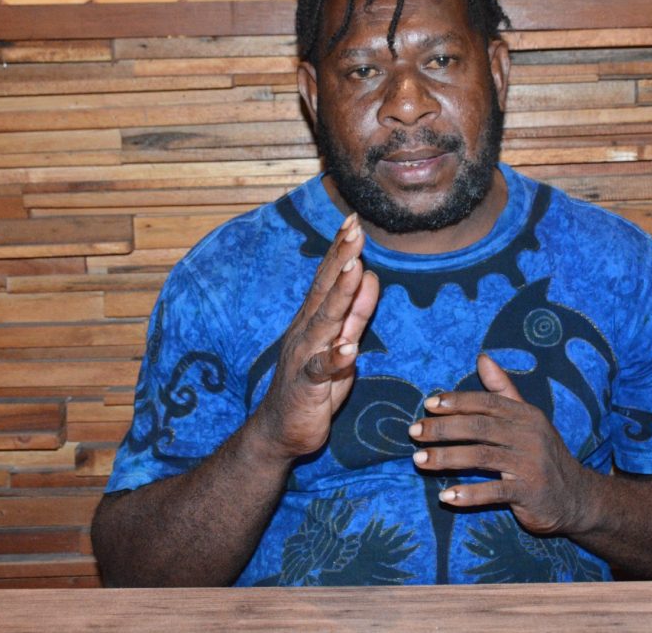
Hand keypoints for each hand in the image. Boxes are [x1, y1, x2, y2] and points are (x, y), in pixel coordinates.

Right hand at [252, 212, 378, 460]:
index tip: (353, 220)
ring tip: (356, 269)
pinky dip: (335, 358)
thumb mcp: (343, 343)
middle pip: (325, 290)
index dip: (341, 250)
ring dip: (340, 295)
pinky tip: (348, 348)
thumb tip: (371, 274)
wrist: (280, 431)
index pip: (328, 278)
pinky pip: (322, 370)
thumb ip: (357, 313)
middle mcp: (306, 332)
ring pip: (324, 322)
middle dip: (341, 259)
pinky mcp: (307, 387)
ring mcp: (304, 358)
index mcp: (315, 320)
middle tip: (354, 229)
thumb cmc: (313, 386)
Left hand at [408, 354, 597, 535]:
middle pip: (479, 427)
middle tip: (413, 432)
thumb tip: (482, 358)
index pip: (487, 402)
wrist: (577, 498)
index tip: (428, 404)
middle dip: (443, 428)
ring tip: (419, 461)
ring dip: (447, 458)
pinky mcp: (530, 493)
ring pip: (481, 457)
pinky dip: (469, 494)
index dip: (457, 401)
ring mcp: (530, 464)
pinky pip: (495, 492)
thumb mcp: (528, 419)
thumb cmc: (543, 454)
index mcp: (526, 415)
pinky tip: (446, 495)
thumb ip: (503, 390)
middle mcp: (529, 435)